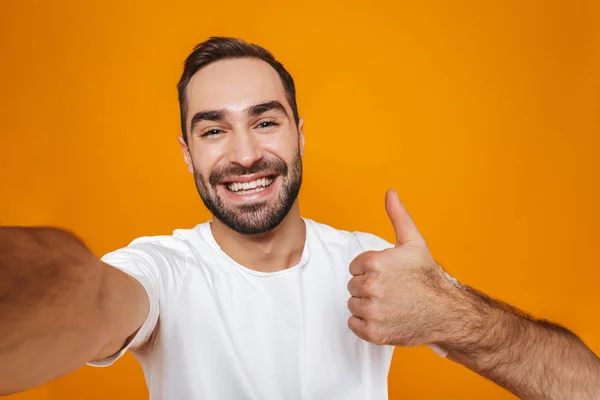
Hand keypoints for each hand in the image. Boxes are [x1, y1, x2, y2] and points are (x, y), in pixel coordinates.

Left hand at [347, 189, 454, 346]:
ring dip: (366, 305)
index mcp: (375, 262)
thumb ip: (398, 216)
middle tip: (391, 290)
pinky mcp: (373, 332)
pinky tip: (384, 317)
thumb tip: (390, 192)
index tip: (388, 275)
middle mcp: (370, 286)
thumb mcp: (414, 242)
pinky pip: (354, 323)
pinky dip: (365, 323)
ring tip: (389, 303)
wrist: (446, 312)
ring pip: (353, 304)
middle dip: (368, 287)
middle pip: (353, 285)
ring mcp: (372, 311)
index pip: (355, 266)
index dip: (370, 270)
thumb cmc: (428, 277)